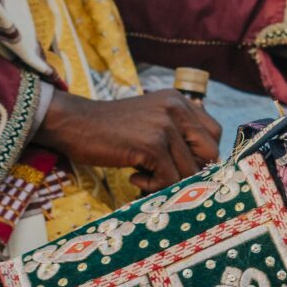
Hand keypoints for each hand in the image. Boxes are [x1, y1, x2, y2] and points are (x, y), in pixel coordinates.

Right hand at [34, 87, 219, 191]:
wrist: (73, 123)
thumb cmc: (110, 129)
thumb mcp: (149, 120)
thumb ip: (176, 134)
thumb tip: (204, 169)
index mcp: (178, 100)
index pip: (213, 133)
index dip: (203, 155)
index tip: (182, 167)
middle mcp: (176, 108)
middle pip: (209, 153)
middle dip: (192, 173)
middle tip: (166, 178)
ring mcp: (164, 126)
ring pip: (189, 171)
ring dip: (168, 183)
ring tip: (143, 177)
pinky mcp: (152, 145)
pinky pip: (169, 180)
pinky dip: (152, 186)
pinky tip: (133, 176)